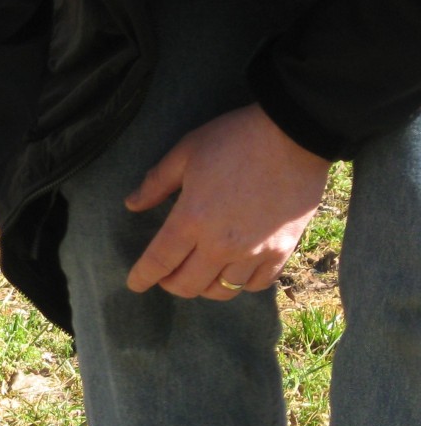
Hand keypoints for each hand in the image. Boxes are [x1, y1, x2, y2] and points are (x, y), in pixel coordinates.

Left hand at [125, 104, 330, 298]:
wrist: (295, 134)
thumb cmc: (235, 138)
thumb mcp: (186, 152)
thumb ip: (156, 182)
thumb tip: (131, 204)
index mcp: (192, 218)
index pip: (158, 261)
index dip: (142, 277)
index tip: (135, 283)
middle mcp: (220, 244)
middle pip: (187, 285)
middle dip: (169, 284)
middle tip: (165, 276)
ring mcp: (253, 251)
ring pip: (220, 291)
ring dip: (203, 287)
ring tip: (198, 274)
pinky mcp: (281, 251)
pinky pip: (255, 285)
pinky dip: (240, 284)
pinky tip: (233, 272)